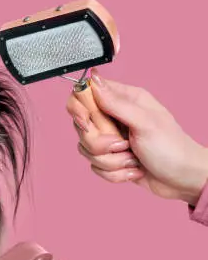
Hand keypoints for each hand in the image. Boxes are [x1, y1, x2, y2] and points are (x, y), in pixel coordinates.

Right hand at [67, 72, 207, 205]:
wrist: (181, 179)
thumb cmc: (171, 148)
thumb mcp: (145, 122)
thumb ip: (116, 103)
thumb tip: (93, 81)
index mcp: (125, 100)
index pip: (86, 94)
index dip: (79, 108)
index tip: (86, 122)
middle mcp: (115, 119)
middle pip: (82, 128)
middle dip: (99, 144)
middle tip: (122, 145)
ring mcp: (112, 140)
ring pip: (87, 151)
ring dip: (111, 161)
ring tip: (133, 160)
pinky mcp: (111, 160)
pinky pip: (95, 167)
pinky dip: (114, 173)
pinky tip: (132, 170)